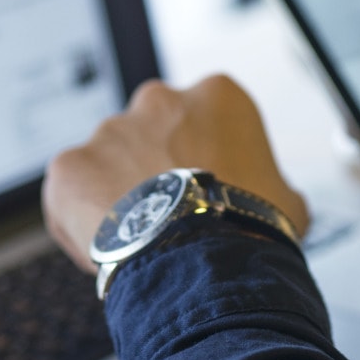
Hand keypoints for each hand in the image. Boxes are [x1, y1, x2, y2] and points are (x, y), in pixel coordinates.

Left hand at [43, 75, 308, 270]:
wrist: (203, 263)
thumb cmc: (249, 229)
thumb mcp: (289, 201)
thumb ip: (274, 185)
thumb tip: (280, 200)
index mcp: (217, 96)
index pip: (208, 120)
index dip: (208, 160)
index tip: (209, 191)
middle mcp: (159, 100)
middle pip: (153, 132)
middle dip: (157, 167)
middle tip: (171, 214)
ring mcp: (110, 131)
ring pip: (110, 162)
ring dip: (121, 192)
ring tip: (140, 239)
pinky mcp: (70, 166)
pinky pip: (71, 193)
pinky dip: (81, 218)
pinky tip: (107, 248)